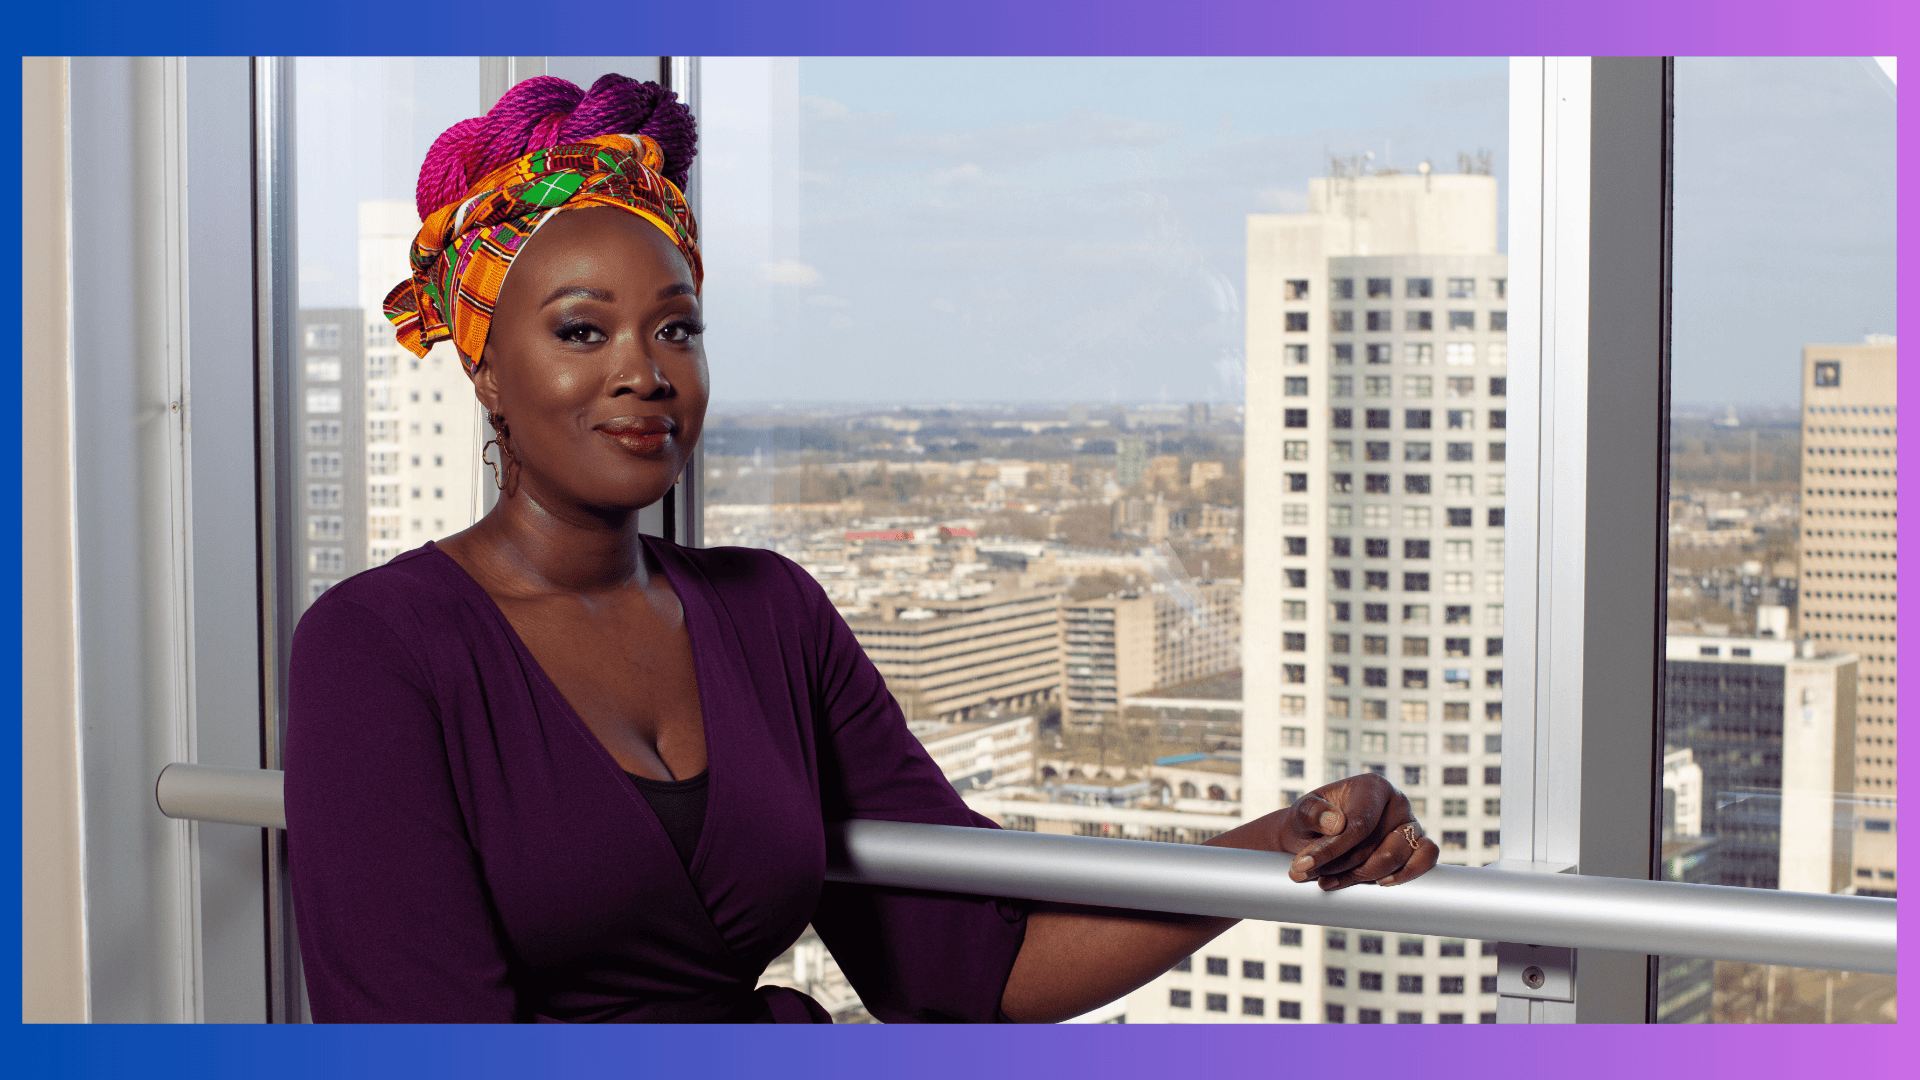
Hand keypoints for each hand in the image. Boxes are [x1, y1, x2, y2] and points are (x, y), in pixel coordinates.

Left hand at [1275, 773, 1437, 890]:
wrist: (1316, 836)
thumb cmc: (1311, 822)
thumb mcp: (1300, 813)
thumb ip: (1311, 813)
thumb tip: (1336, 823)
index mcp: (1372, 787)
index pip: (1359, 824)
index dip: (1333, 849)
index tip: (1304, 864)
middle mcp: (1397, 802)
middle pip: (1376, 844)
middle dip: (1340, 865)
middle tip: (1307, 873)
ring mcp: (1410, 825)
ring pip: (1395, 858)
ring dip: (1360, 876)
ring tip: (1326, 880)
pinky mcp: (1418, 845)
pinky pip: (1426, 859)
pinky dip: (1405, 874)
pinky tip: (1378, 883)